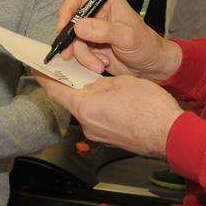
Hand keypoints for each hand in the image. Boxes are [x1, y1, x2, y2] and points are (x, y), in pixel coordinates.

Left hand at [35, 74, 182, 157]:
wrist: (170, 133)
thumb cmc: (148, 106)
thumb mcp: (120, 82)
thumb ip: (99, 83)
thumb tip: (90, 85)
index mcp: (85, 107)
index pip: (54, 90)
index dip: (43, 76)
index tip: (35, 65)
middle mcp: (86, 124)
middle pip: (69, 100)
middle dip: (70, 83)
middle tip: (70, 66)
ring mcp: (97, 135)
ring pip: (85, 109)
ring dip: (87, 95)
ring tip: (96, 79)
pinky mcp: (108, 140)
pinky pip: (97, 118)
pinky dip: (98, 106)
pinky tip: (109, 97)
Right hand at [55, 0, 181, 81]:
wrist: (151, 67)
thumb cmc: (146, 46)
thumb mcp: (127, 37)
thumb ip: (103, 31)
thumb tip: (79, 26)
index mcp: (107, 2)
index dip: (67, 10)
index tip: (63, 27)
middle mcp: (97, 14)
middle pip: (71, 22)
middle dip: (71, 40)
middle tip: (70, 54)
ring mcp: (92, 31)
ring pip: (73, 40)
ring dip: (83, 56)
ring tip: (100, 65)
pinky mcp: (91, 46)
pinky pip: (78, 52)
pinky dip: (86, 61)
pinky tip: (100, 65)